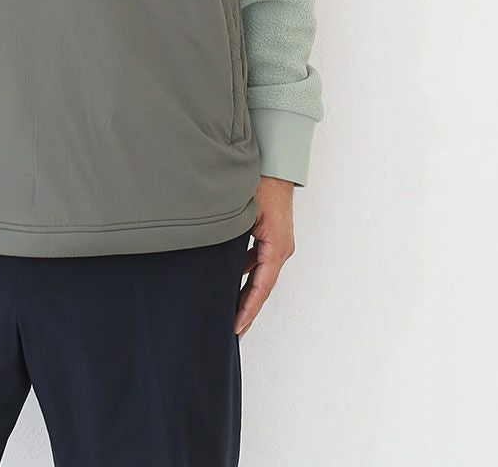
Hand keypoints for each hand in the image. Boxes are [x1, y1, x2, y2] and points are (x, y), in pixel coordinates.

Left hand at [234, 175, 295, 336]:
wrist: (276, 165)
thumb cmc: (261, 184)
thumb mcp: (244, 213)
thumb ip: (232, 238)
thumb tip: (217, 261)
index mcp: (276, 246)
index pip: (262, 287)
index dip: (248, 309)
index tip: (237, 327)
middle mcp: (280, 248)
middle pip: (263, 287)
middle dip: (248, 310)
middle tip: (234, 333)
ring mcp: (278, 243)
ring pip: (261, 276)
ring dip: (247, 294)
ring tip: (231, 314)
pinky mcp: (272, 237)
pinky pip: (259, 262)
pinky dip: (247, 275)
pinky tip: (230, 281)